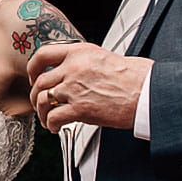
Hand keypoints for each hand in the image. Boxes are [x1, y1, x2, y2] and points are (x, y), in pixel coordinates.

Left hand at [26, 41, 151, 132]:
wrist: (148, 92)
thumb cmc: (135, 77)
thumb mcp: (105, 57)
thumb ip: (84, 61)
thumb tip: (73, 69)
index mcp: (80, 52)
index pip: (43, 54)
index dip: (33, 67)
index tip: (33, 76)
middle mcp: (73, 68)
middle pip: (40, 81)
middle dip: (35, 95)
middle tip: (39, 103)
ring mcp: (75, 88)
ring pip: (42, 100)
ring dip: (41, 112)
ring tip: (47, 118)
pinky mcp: (80, 109)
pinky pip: (53, 118)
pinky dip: (51, 125)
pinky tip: (56, 128)